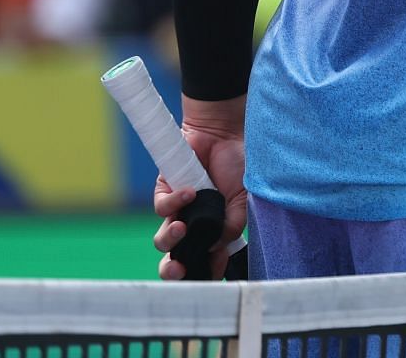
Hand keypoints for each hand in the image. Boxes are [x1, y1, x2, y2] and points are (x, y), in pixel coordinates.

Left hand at [153, 111, 245, 281]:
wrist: (225, 135)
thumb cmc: (238, 166)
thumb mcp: (243, 200)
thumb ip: (232, 226)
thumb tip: (215, 247)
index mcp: (212, 232)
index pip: (203, 260)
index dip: (204, 270)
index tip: (214, 268)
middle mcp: (193, 226)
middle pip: (174, 259)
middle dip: (172, 271)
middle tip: (178, 269)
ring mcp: (178, 211)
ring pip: (161, 240)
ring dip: (169, 239)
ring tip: (182, 228)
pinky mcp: (165, 192)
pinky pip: (161, 208)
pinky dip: (175, 202)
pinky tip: (191, 193)